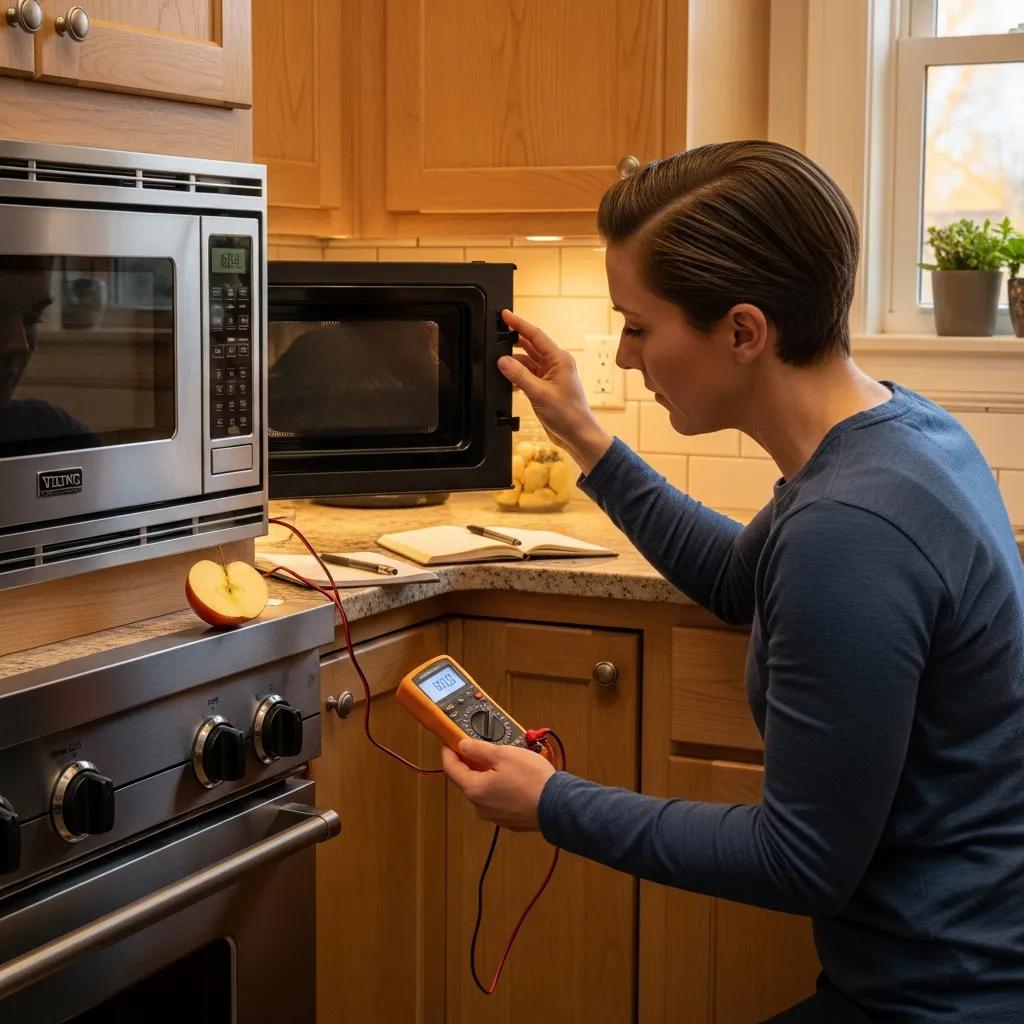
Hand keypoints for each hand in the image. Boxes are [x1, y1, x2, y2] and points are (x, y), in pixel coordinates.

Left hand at [441, 737, 555, 831]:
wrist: (558, 806)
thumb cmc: (532, 781)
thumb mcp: (504, 755)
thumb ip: (479, 749)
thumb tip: (462, 745)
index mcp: (475, 789)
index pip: (451, 769)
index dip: (449, 752)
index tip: (450, 742)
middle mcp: (480, 806)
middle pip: (468, 779)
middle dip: (472, 762)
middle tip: (483, 747)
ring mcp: (494, 815)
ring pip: (484, 789)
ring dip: (489, 775)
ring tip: (507, 762)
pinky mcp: (508, 819)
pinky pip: (498, 799)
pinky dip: (501, 787)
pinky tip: (516, 778)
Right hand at [499, 309, 613, 473]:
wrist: (578, 435)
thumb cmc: (569, 414)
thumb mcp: (539, 393)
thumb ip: (519, 375)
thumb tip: (502, 360)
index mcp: (559, 359)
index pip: (535, 335)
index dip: (519, 323)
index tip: (505, 315)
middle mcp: (555, 364)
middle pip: (530, 346)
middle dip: (513, 341)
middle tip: (496, 335)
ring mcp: (550, 376)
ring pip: (527, 362)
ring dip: (513, 363)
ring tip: (498, 363)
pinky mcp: (544, 388)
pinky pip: (527, 376)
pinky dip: (516, 377)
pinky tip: (507, 381)